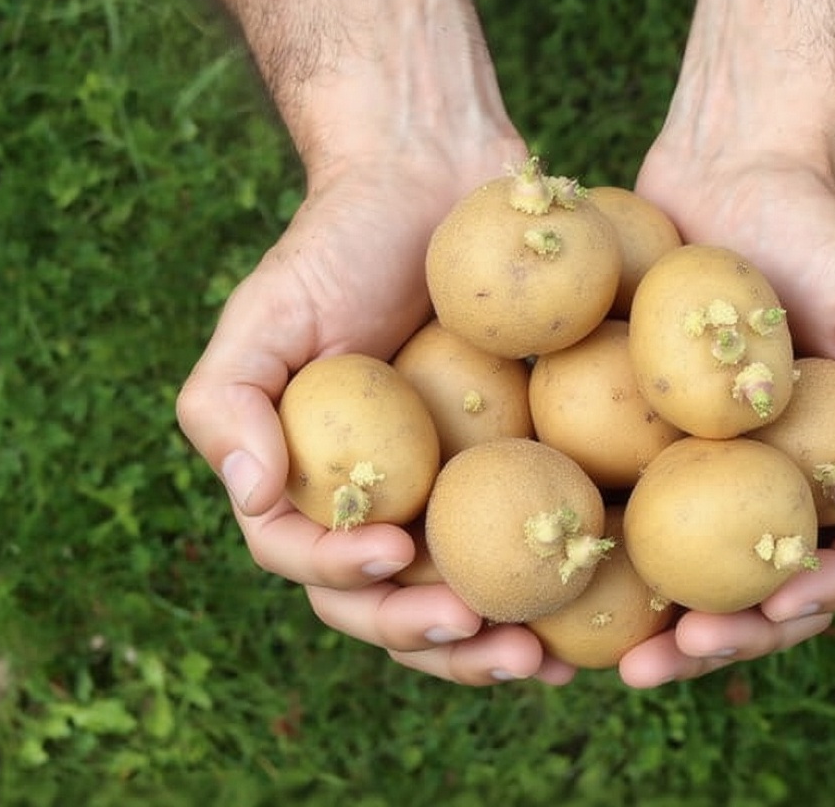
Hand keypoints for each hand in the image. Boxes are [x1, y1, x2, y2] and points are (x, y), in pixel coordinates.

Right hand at [176, 144, 574, 685]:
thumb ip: (225, 402)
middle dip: (434, 640)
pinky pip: (548, 535)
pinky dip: (568, 583)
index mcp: (323, 487)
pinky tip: (608, 602)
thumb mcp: (267, 310)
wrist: (438, 175)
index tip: (392, 558)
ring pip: (476, 592)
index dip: (344, 580)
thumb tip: (251, 497)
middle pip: (397, 604)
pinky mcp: (531, 466)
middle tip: (486, 641)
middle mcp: (392, 504)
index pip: (314, 562)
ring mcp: (462, 491)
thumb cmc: (342, 242)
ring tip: (544, 659)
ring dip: (501, 640)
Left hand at [616, 146, 834, 686]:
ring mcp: (705, 479)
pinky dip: (593, 558)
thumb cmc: (822, 242)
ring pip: (683, 577)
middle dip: (719, 641)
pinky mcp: (639, 451)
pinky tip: (550, 587)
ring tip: (601, 661)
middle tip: (660, 664)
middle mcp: (777, 494)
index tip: (768, 608)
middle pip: (758, 595)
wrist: (728, 176)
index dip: (814, 602)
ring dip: (649, 629)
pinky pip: (619, 514)